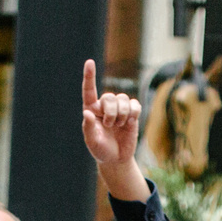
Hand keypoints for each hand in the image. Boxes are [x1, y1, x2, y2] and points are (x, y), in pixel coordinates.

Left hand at [80, 61, 146, 198]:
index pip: (89, 90)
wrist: (117, 158)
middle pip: (109, 97)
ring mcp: (119, 108)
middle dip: (111, 112)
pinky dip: (133, 114)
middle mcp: (104, 106)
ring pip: (122, 99)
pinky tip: (129, 123)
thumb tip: (87, 113)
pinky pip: (135, 105)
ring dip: (121, 114)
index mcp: (91, 109)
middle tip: (109, 125)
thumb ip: (88, 127)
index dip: (89, 76)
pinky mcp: (132, 113)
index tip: (90, 62)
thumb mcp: (92, 142)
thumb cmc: (101, 150)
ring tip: (119, 126)